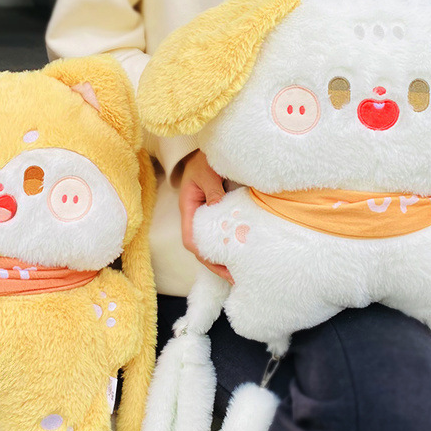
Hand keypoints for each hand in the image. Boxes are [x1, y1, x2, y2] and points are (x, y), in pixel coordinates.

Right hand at [179, 150, 233, 283]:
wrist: (204, 154)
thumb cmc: (203, 161)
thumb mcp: (207, 172)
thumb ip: (212, 189)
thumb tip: (217, 206)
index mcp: (189, 209)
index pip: (191, 239)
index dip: (204, 255)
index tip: (220, 265)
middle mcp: (195, 217)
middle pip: (201, 248)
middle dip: (215, 264)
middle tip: (234, 276)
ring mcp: (205, 218)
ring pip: (210, 244)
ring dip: (222, 258)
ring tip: (239, 271)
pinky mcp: (215, 216)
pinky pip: (219, 235)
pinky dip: (228, 246)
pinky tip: (241, 252)